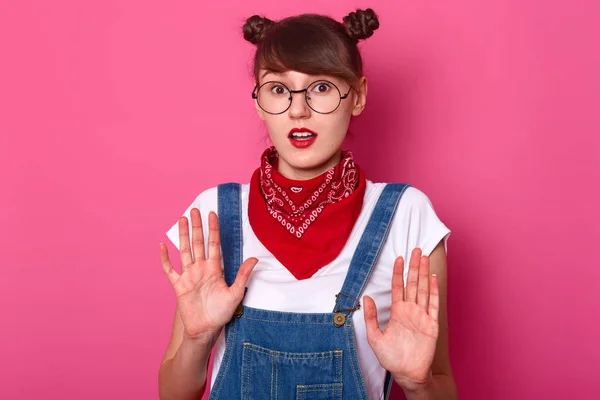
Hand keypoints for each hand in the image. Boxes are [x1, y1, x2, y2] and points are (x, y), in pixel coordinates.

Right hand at [159, 209, 257, 340]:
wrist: (206, 329)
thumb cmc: (222, 313)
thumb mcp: (236, 293)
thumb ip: (243, 275)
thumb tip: (255, 259)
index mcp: (215, 269)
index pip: (214, 244)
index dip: (213, 229)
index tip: (212, 213)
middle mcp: (201, 269)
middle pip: (198, 243)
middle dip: (196, 226)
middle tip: (194, 210)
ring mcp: (189, 276)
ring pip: (184, 251)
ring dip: (182, 235)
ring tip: (181, 219)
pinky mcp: (178, 285)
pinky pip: (169, 270)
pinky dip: (165, 259)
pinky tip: (162, 247)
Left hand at [363, 248, 438, 390]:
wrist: (407, 373)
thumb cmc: (391, 357)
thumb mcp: (374, 337)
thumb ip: (371, 317)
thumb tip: (366, 298)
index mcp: (397, 311)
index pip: (398, 286)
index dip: (398, 272)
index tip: (398, 257)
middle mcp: (410, 310)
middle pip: (413, 283)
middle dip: (414, 266)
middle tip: (415, 249)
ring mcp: (422, 316)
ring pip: (424, 289)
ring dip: (424, 273)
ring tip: (424, 257)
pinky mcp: (432, 324)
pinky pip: (433, 304)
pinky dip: (434, 291)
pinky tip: (433, 278)